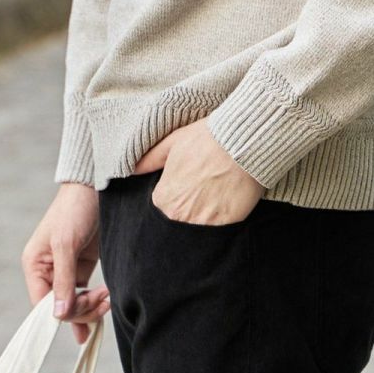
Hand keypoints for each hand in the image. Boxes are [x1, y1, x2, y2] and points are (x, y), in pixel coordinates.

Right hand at [21, 183, 111, 343]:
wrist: (96, 189)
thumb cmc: (74, 211)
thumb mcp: (66, 244)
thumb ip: (63, 280)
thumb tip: (59, 315)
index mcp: (35, 265)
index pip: (42, 304)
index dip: (62, 314)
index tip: (83, 313)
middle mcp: (47, 271)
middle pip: (60, 307)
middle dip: (81, 310)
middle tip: (103, 301)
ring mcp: (66, 270)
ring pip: (74, 304)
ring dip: (90, 309)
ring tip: (107, 300)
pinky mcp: (82, 268)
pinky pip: (84, 295)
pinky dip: (94, 303)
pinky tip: (105, 305)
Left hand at [135, 117, 265, 225]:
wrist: (241, 143)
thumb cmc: (206, 139)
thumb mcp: (173, 143)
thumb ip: (150, 160)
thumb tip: (132, 171)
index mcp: (163, 198)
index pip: (161, 211)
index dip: (174, 200)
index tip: (186, 191)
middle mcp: (178, 215)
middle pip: (178, 222)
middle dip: (186, 213)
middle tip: (201, 196)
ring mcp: (201, 223)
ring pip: (196, 231)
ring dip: (201, 219)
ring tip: (213, 201)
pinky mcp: (224, 226)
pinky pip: (217, 233)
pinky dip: (219, 223)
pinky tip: (225, 206)